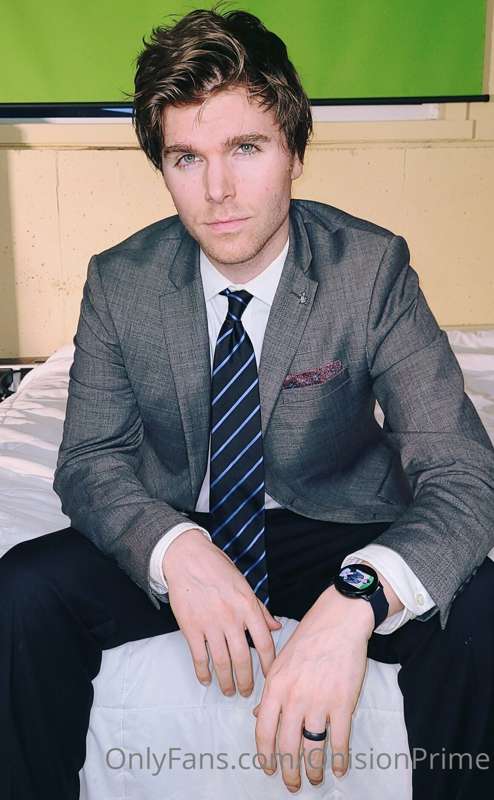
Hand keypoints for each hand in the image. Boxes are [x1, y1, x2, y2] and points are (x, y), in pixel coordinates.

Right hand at [162, 529, 281, 696]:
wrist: (187, 558)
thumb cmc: (217, 568)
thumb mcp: (244, 585)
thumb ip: (260, 609)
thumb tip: (276, 627)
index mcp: (247, 606)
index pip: (264, 642)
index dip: (268, 664)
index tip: (269, 677)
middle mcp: (231, 618)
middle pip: (242, 659)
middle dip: (246, 680)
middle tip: (246, 692)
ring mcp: (210, 624)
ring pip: (221, 662)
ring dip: (226, 681)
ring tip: (229, 691)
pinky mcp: (190, 627)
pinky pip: (199, 657)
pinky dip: (203, 672)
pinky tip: (206, 680)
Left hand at [252, 585, 373, 791]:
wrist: (338, 621)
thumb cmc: (307, 639)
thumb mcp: (280, 662)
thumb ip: (270, 691)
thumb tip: (257, 715)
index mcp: (275, 687)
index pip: (263, 731)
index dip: (265, 755)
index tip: (269, 768)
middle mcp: (294, 698)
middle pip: (288, 747)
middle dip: (289, 772)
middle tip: (292, 784)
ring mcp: (319, 702)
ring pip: (313, 749)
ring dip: (313, 770)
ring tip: (314, 779)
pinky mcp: (342, 703)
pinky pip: (339, 740)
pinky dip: (339, 758)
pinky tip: (339, 768)